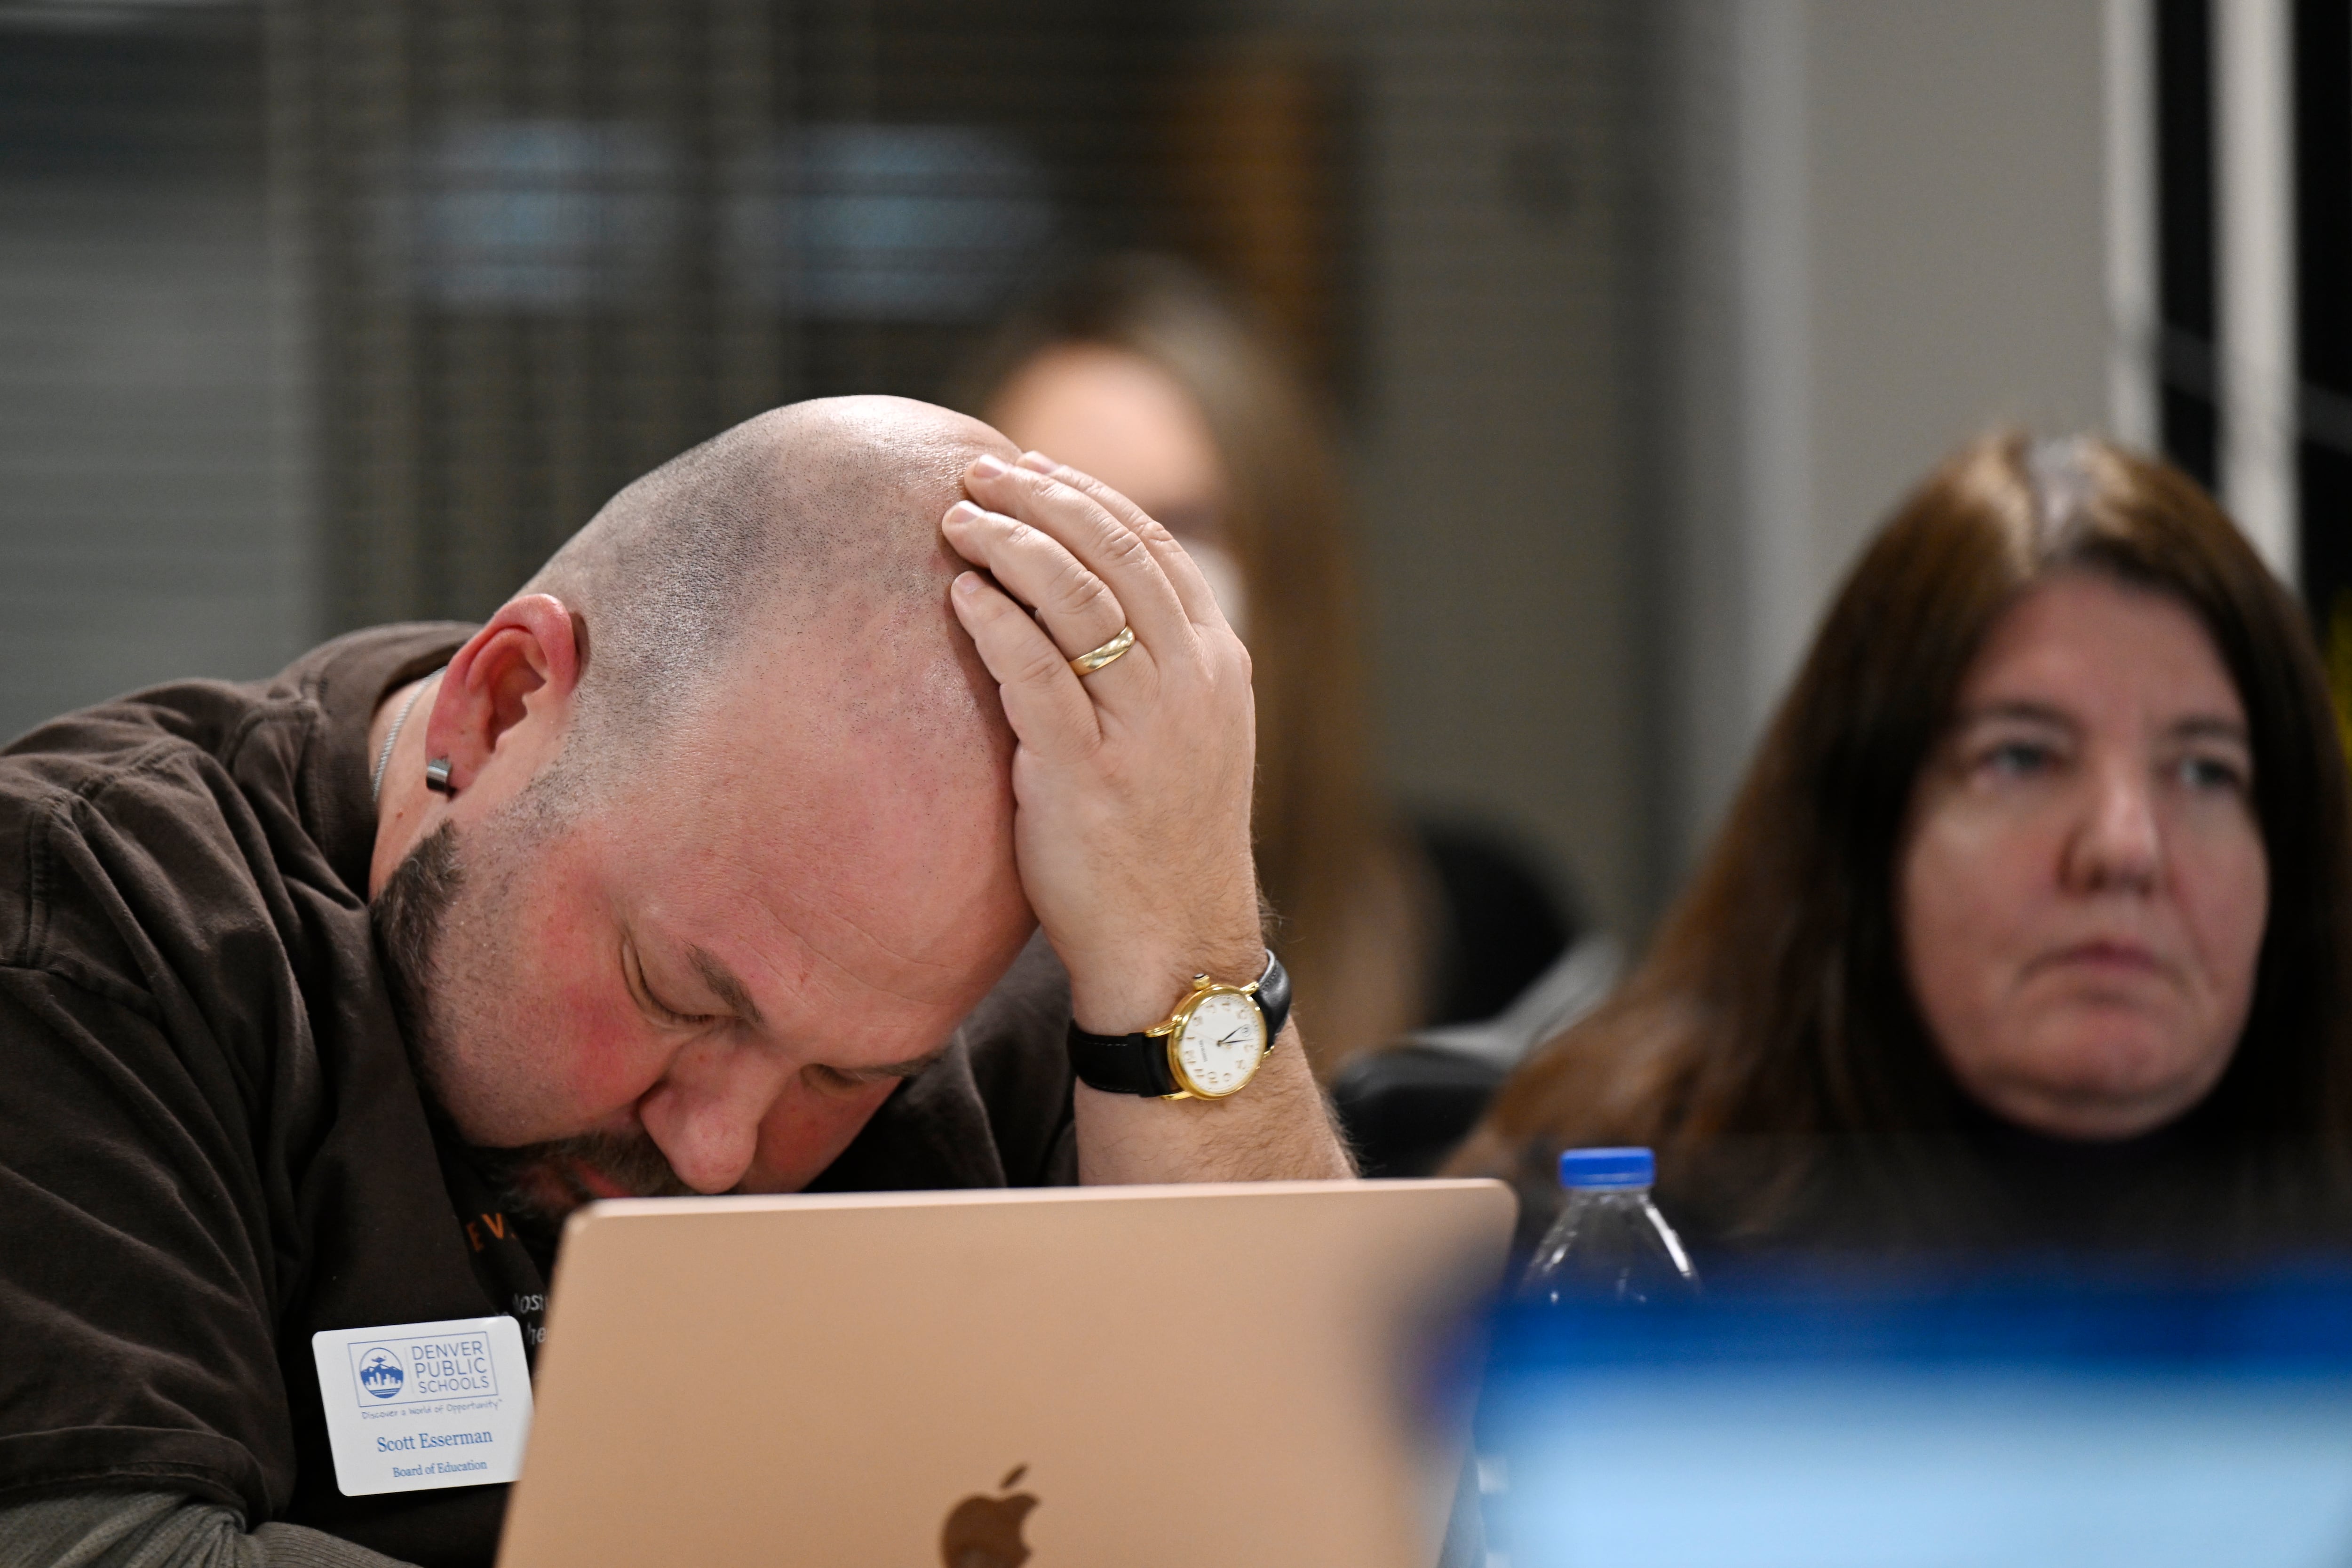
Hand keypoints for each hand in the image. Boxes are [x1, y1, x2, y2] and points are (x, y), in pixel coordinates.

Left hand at [943, 450, 1263, 1033]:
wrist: (1174, 940)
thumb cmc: (1165, 837)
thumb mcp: (1191, 733)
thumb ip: (1157, 660)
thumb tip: (1088, 591)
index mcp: (1216, 661)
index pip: (1151, 546)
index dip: (1086, 497)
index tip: (1030, 469)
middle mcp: (1188, 681)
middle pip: (1111, 553)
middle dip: (1040, 498)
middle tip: (978, 472)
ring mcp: (1141, 726)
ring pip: (1074, 599)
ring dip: (1010, 544)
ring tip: (957, 518)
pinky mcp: (1086, 772)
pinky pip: (1033, 675)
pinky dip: (994, 622)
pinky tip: (959, 593)